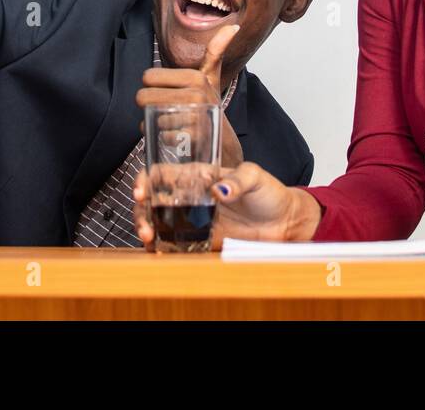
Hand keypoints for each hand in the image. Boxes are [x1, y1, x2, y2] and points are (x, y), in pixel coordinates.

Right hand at [133, 161, 318, 249]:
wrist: (283, 222)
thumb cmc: (269, 192)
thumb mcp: (255, 176)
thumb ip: (238, 180)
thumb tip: (219, 189)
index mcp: (198, 176)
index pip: (162, 173)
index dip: (146, 180)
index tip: (141, 192)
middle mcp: (190, 197)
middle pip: (153, 200)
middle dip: (141, 211)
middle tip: (144, 225)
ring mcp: (194, 219)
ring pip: (159, 222)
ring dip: (147, 229)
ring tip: (148, 239)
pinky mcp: (201, 240)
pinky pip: (175, 243)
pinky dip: (162, 247)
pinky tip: (158, 251)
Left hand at [136, 24, 242, 167]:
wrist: (223, 142)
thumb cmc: (209, 106)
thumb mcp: (212, 77)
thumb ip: (216, 51)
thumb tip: (232, 26)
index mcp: (195, 76)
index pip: (148, 76)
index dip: (152, 87)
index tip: (166, 92)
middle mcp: (196, 95)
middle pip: (143, 97)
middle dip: (148, 107)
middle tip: (165, 110)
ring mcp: (194, 117)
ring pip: (149, 117)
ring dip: (155, 124)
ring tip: (173, 123)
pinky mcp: (190, 139)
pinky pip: (159, 135)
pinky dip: (163, 138)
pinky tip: (175, 137)